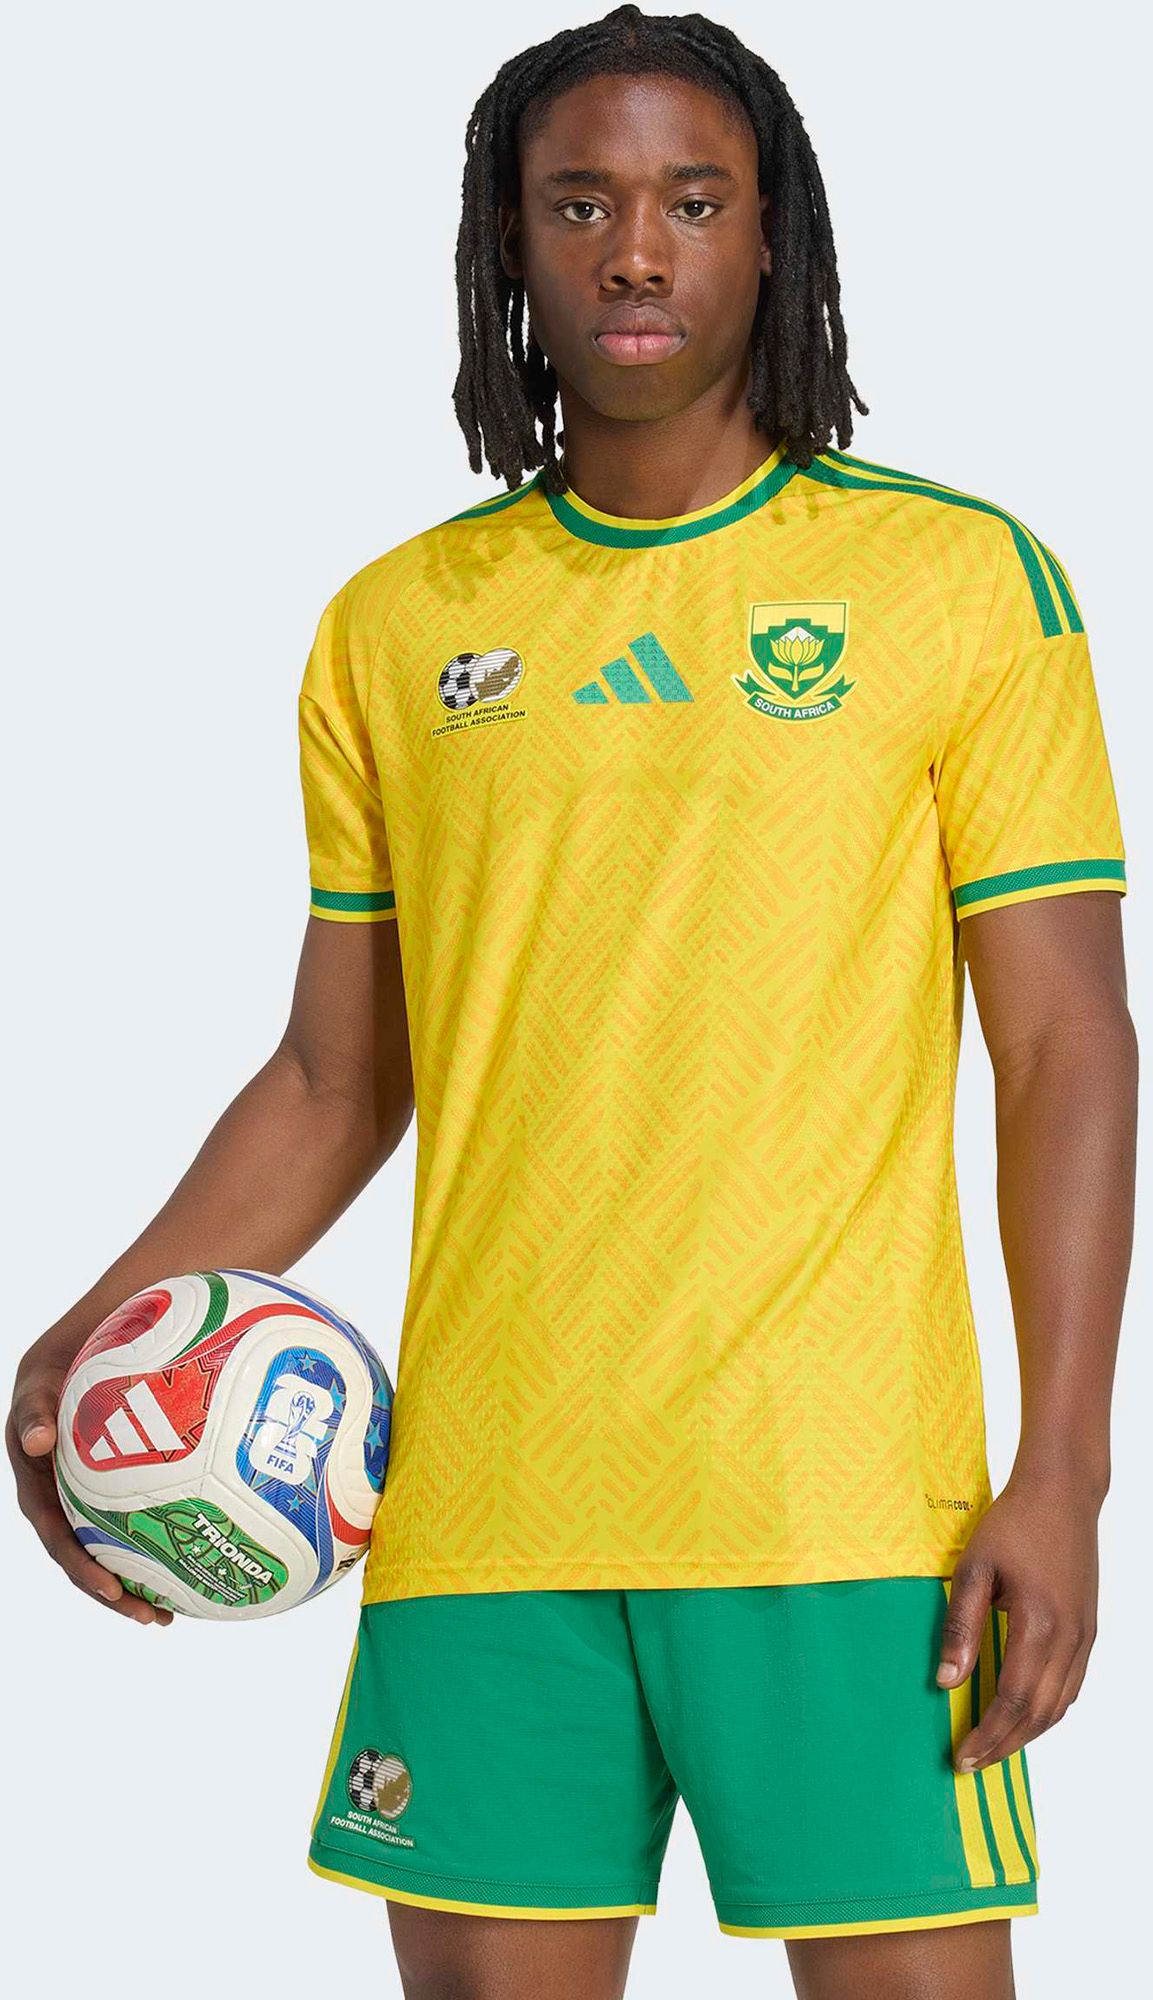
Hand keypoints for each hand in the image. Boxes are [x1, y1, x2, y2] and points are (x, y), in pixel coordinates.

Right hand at [7, 1333, 173, 1625]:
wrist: (90, 1336)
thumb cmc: (65, 1356)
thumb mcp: (41, 1379)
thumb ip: (36, 1409)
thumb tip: (35, 1441)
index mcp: (39, 1484)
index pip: (58, 1536)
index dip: (80, 1567)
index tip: (110, 1588)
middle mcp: (63, 1496)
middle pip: (86, 1556)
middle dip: (114, 1592)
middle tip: (152, 1617)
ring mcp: (91, 1492)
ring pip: (114, 1545)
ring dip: (138, 1581)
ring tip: (172, 1611)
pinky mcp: (120, 1483)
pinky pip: (140, 1516)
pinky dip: (161, 1541)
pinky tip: (197, 1558)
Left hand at [936, 1471, 1098, 1770]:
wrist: (1062, 1494)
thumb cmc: (1013, 1524)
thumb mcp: (973, 1568)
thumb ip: (959, 1626)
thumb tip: (945, 1682)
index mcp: (1040, 1625)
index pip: (1013, 1700)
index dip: (988, 1735)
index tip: (961, 1758)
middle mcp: (1070, 1639)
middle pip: (1039, 1713)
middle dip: (1004, 1745)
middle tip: (971, 1764)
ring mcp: (1085, 1636)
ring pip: (1060, 1705)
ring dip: (1027, 1733)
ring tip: (993, 1747)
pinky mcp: (1088, 1628)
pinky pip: (1071, 1685)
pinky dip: (1048, 1710)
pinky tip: (1025, 1714)